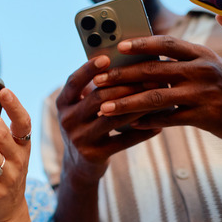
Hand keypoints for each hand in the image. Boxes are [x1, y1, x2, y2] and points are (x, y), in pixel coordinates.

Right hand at [55, 56, 159, 184]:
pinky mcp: (94, 155)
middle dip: (125, 86)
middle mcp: (67, 120)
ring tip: (156, 97)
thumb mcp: (81, 106)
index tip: (106, 57)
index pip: (73, 82)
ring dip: (137, 106)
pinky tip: (159, 125)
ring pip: (112, 118)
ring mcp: (79, 139)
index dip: (88, 69)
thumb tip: (124, 64)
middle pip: (97, 98)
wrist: (79, 164)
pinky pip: (122, 141)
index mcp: (63, 103)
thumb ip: (94, 88)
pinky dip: (141, 132)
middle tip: (149, 77)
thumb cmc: (86, 124)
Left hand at [94, 36, 221, 143]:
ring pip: (157, 96)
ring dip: (127, 103)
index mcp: (201, 53)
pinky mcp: (205, 116)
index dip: (141, 44)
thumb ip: (181, 59)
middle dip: (122, 76)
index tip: (118, 47)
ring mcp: (204, 93)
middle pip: (154, 70)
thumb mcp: (209, 65)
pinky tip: (129, 124)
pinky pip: (168, 118)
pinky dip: (147, 121)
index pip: (167, 43)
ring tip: (105, 107)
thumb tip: (141, 54)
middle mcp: (203, 70)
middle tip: (99, 80)